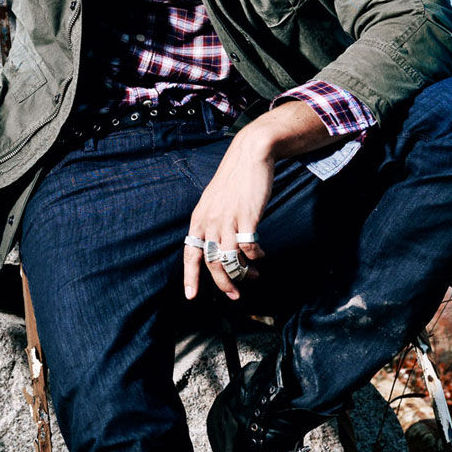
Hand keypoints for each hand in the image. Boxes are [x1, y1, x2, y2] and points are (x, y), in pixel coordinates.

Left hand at [184, 122, 271, 299]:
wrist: (250, 154)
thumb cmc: (234, 178)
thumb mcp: (213, 200)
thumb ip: (212, 222)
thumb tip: (215, 246)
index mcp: (199, 218)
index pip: (190, 253)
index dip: (190, 276)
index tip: (191, 296)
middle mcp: (210, 221)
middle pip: (212, 262)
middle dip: (224, 283)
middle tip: (234, 295)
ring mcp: (228, 219)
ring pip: (231, 259)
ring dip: (243, 273)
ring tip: (254, 276)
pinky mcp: (247, 217)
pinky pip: (249, 246)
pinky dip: (256, 255)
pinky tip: (261, 255)